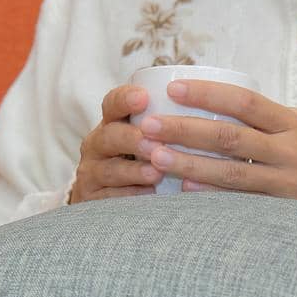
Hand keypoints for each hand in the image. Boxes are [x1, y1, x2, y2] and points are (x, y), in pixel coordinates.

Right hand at [69, 85, 162, 203]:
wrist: (103, 196)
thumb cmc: (136, 160)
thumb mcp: (143, 139)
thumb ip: (162, 127)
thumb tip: (204, 110)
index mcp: (110, 124)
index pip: (112, 104)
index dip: (125, 99)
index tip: (143, 98)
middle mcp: (97, 144)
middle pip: (109, 136)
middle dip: (132, 139)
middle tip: (154, 144)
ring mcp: (92, 172)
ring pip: (110, 170)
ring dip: (134, 171)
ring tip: (156, 173)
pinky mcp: (93, 198)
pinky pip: (109, 198)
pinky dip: (130, 196)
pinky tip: (149, 195)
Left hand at [136, 81, 296, 214]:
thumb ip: (265, 123)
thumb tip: (210, 107)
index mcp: (294, 123)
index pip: (245, 102)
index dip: (208, 94)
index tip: (174, 88)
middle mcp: (291, 151)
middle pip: (230, 137)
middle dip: (185, 130)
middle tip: (148, 126)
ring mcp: (287, 185)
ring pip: (231, 174)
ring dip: (188, 165)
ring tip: (154, 156)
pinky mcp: (285, 213)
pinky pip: (241, 204)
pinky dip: (211, 197)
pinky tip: (183, 192)